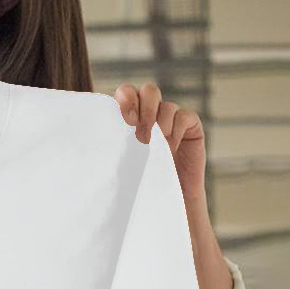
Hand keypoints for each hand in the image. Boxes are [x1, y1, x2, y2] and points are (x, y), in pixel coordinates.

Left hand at [114, 82, 205, 201]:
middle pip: (149, 91)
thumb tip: (99, 132)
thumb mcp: (121, 157)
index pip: (127, 92)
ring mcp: (172, 116)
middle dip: (145, 109)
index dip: (127, 99)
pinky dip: (177, 131)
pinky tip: (171, 149)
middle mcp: (151, 111)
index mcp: (130, 114)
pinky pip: (184, 116)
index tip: (127, 121)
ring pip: (167, 106)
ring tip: (157, 150)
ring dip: (161, 127)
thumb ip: (115, 138)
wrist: (164, 197)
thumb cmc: (138, 179)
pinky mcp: (190, 124)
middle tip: (142, 135)